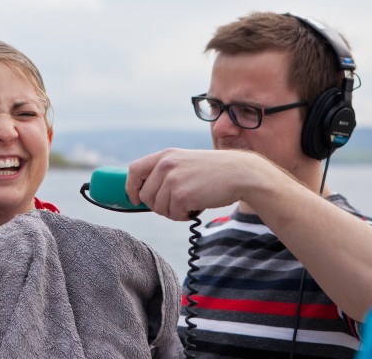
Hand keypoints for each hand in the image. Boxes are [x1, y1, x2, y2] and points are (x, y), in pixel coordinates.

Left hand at [125, 148, 257, 220]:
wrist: (240, 173)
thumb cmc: (214, 172)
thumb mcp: (186, 163)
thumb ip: (165, 173)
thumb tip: (143, 195)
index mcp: (166, 155)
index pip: (134, 170)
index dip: (131, 187)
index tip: (135, 198)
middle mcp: (166, 165)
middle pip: (145, 195)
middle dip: (159, 205)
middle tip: (178, 203)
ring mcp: (173, 180)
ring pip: (159, 208)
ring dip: (174, 211)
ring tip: (192, 201)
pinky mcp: (182, 195)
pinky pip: (173, 214)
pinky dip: (185, 215)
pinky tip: (198, 205)